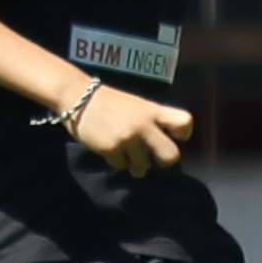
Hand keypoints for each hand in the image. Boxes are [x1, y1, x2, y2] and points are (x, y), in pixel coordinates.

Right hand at [73, 85, 195, 177]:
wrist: (77, 96)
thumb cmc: (108, 101)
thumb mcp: (136, 105)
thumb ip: (151, 122)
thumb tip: (158, 148)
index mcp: (153, 111)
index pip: (184, 123)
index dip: (182, 134)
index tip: (172, 136)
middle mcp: (144, 125)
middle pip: (171, 155)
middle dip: (163, 161)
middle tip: (153, 158)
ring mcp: (127, 138)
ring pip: (143, 167)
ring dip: (135, 164)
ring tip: (125, 154)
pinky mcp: (110, 148)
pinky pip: (120, 166)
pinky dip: (116, 160)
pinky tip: (109, 149)